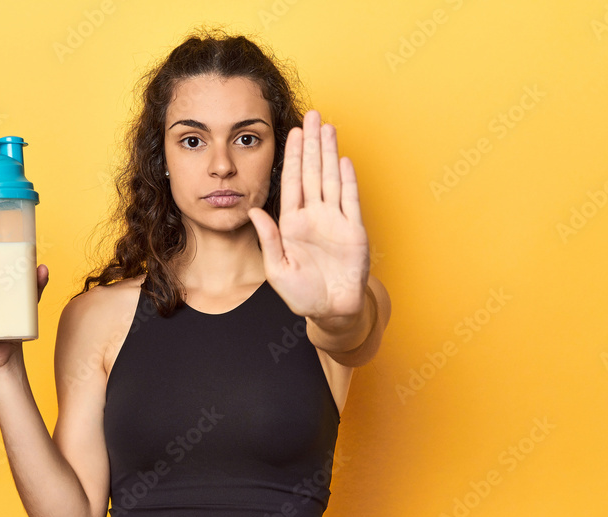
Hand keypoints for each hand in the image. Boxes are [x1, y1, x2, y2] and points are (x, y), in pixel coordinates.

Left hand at [248, 109, 369, 321]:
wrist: (332, 310)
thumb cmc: (302, 294)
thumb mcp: (277, 269)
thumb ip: (269, 239)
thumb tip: (254, 211)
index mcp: (292, 223)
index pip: (292, 182)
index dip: (293, 157)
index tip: (293, 133)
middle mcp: (314, 216)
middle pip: (313, 173)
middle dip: (312, 144)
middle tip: (312, 115)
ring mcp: (335, 221)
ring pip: (331, 179)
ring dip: (329, 153)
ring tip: (328, 127)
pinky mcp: (353, 230)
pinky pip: (350, 200)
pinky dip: (347, 179)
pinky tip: (343, 159)